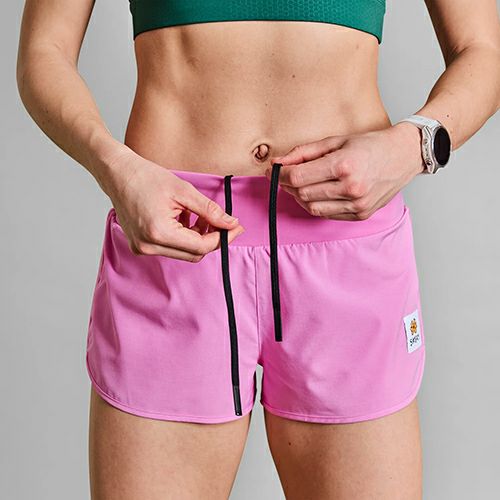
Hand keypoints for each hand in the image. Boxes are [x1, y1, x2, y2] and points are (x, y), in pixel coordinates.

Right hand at [100, 147, 244, 261]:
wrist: (117, 174)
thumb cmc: (146, 177)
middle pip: (194, 254)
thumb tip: (231, 223)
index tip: (236, 227)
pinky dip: (183, 237)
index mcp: (159, 232)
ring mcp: (142, 249)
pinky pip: (171, 248)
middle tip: (221, 220)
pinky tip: (183, 218)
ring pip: (184, 253)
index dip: (223, 238)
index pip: (202, 246)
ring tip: (197, 214)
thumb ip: (210, 211)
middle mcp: (149, 246)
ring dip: (197, 237)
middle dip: (211, 238)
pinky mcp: (140, 246)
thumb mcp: (184, 191)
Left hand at [266, 122, 424, 220]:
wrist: (405, 155)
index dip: (279, 175)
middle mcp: (351, 187)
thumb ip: (304, 153)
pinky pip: (327, 214)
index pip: (297, 177)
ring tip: (304, 183)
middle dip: (288, 184)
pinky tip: (320, 192)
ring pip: (312, 207)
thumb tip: (278, 162)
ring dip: (301, 196)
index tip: (273, 171)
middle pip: (302, 193)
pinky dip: (317, 204)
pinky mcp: (360, 214)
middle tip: (286, 175)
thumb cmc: (371, 144)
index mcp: (344, 165)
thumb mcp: (336, 141)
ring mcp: (357, 204)